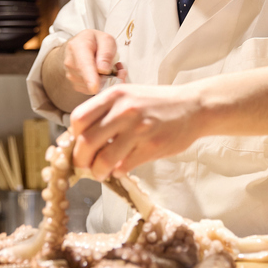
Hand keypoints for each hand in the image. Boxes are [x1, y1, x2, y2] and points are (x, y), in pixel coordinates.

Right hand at [60, 30, 126, 95]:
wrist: (80, 45)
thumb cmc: (94, 41)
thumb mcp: (106, 39)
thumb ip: (106, 53)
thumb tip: (104, 70)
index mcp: (78, 47)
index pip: (84, 65)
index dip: (90, 78)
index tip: (95, 87)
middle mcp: (71, 62)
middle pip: (91, 78)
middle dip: (108, 76)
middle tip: (119, 66)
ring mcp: (71, 75)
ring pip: (93, 86)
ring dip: (106, 80)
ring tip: (109, 68)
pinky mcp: (75, 84)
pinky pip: (92, 90)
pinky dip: (101, 84)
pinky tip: (102, 74)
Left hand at [70, 83, 203, 180]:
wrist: (193, 106)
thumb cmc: (157, 103)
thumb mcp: (129, 96)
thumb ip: (106, 112)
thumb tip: (82, 138)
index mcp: (115, 95)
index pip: (79, 118)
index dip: (73, 136)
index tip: (77, 145)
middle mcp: (124, 110)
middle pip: (86, 141)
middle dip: (80, 159)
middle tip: (84, 165)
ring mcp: (139, 129)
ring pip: (104, 158)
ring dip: (97, 171)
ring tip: (100, 172)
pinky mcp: (153, 146)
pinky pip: (125, 166)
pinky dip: (118, 171)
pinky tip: (121, 168)